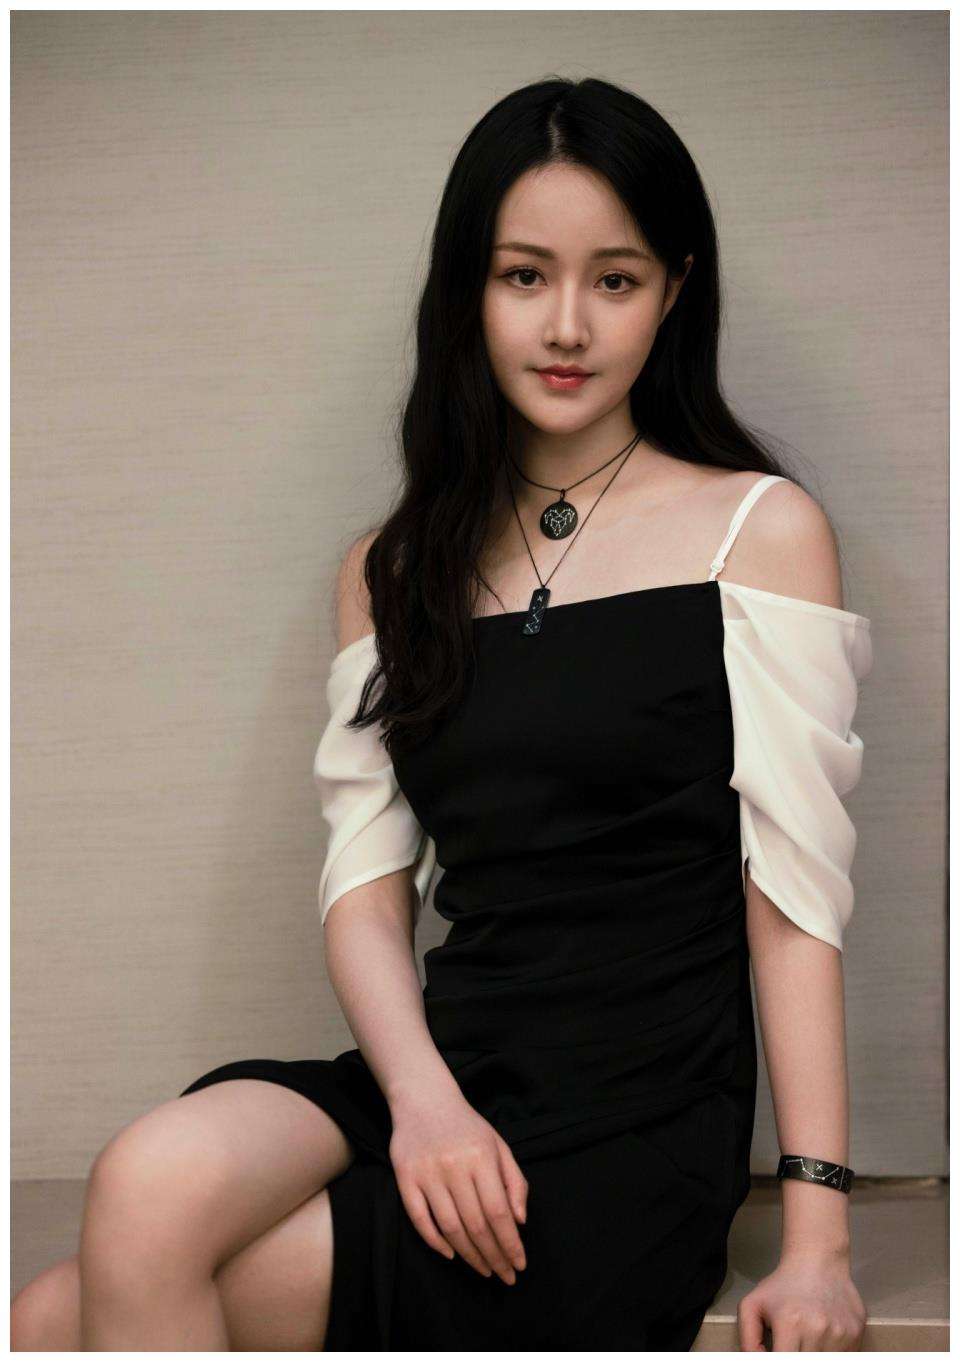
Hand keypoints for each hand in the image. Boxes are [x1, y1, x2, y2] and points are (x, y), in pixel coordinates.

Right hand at [388, 1088, 528, 1284]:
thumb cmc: (467, 1126)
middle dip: (493, 1256)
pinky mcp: (405, 1177)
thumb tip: (519, 1221)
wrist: (423, 1098)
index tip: (519, 1264)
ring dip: (469, 1256)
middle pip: (476, 1225)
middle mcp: (454, 1166)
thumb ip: (514, 1181)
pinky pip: (419, 1218)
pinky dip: (435, 1242)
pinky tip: (451, 1254)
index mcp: (481, 1157)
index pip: (498, 1212)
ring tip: (484, 1270)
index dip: (510, 1243)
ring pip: (450, 1227)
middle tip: (504, 1276)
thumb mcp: (498, 1145)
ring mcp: (427, 1172)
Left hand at [738, 1249, 866, 1349]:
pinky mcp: (856, 1334)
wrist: (818, 1261)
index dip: (779, 1361)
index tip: (780, 1350)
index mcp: (790, 1323)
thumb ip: (748, 1338)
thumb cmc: (783, 1285)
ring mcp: (840, 1333)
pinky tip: (824, 1335)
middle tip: (793, 1342)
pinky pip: (844, 1357)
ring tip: (808, 1337)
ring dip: (814, 1355)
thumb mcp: (752, 1305)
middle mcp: (818, 1330)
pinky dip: (831, 1352)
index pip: (784, 1361)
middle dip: (797, 1355)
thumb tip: (754, 1360)